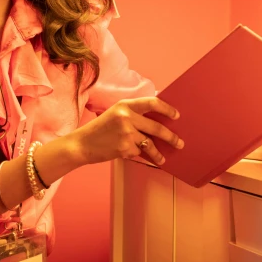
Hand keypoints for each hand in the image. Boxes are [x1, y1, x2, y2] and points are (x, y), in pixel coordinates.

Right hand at [69, 97, 183, 166]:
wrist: (82, 144)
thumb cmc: (100, 130)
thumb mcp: (115, 114)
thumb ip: (133, 114)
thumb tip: (157, 121)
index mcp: (125, 105)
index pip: (152, 102)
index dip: (167, 109)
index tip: (176, 115)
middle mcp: (126, 117)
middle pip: (156, 127)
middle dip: (170, 137)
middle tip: (179, 142)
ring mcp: (126, 133)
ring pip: (150, 144)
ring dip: (159, 153)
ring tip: (163, 158)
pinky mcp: (124, 148)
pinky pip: (140, 153)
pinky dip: (142, 156)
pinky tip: (142, 159)